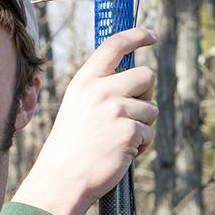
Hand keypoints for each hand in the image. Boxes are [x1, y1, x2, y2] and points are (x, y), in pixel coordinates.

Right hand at [13, 27, 157, 214]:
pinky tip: (122, 154)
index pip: (114, 46)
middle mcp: (101, 90)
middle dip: (147, 94)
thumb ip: (100, 89)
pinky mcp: (129, 131)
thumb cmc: (71, 147)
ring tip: (120, 141)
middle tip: (134, 112)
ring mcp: (116, 109)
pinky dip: (141, 146)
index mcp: (85, 81)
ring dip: (142, 126)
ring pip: (151, 108)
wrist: (63, 178)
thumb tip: (135, 79)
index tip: (150, 36)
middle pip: (146, 75)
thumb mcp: (77, 107)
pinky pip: (149, 133)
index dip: (136, 36)